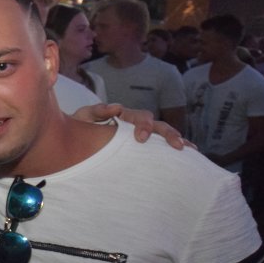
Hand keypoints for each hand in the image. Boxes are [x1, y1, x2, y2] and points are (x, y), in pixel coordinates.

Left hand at [71, 103, 190, 149]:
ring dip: (175, 139)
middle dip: (167, 134)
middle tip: (176, 144)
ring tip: (188, 149)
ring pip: (162, 134)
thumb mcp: (84, 116)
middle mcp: (135, 123)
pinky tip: (190, 156)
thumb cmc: (80, 126)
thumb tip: (116, 107)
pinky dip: (174, 147)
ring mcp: (140, 133)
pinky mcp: (141, 146)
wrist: (73, 136)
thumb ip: (97, 111)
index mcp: (123, 116)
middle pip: (156, 124)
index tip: (141, 139)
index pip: (139, 117)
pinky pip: (160, 146)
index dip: (143, 126)